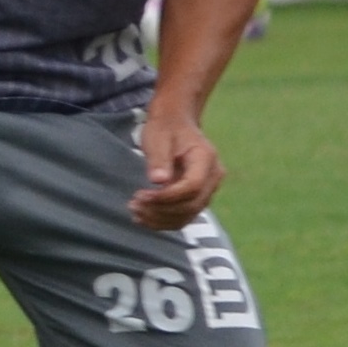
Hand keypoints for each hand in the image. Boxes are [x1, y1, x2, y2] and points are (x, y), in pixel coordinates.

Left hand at [130, 103, 224, 230]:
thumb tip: (159, 180)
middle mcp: (213, 177)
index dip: (167, 197)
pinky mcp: (198, 198)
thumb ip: (159, 159)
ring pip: (188, 215)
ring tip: (135, 211)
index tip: (141, 195)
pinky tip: (144, 218)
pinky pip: (184, 216)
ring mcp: (208, 189)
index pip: (192, 186)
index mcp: (206, 158)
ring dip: (160, 219)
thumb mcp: (158, 138)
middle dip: (161, 210)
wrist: (175, 124)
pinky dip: (164, 221)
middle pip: (192, 205)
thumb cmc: (166, 128)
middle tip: (134, 204)